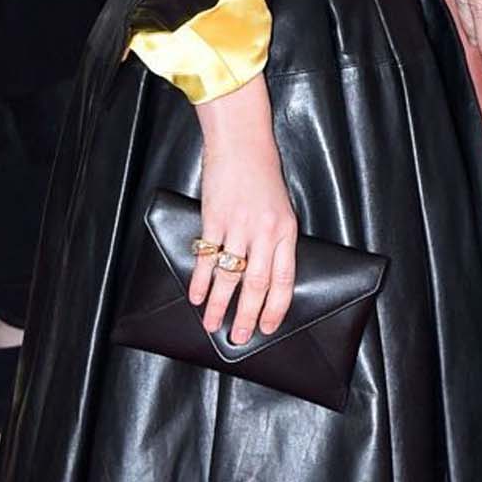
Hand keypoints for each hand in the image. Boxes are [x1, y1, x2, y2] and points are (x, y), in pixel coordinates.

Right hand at [191, 85, 297, 348]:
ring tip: (211, 323)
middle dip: (247, 315)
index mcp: (286, 231)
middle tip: (239, 338)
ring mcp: (240, 226)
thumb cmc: (263, 176)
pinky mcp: (215, 218)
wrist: (242, 143)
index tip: (267, 328)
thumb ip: (276, 241)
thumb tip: (265, 277)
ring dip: (218, 303)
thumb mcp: (281, 209)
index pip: (284, 279)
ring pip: (229, 275)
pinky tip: (195, 295)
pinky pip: (207, 257)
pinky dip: (199, 279)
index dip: (275, 307)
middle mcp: (265, 232)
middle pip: (257, 284)